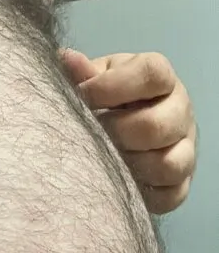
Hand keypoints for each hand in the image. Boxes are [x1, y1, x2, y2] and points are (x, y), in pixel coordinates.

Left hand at [61, 50, 195, 214]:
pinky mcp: (181, 182)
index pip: (152, 74)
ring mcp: (185, 147)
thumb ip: (83, 73)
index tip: (82, 96)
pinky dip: (141, 192)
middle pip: (156, 126)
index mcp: (160, 78)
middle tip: (91, 135)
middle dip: (114, 133)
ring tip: (104, 158)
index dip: (111, 87)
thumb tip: (67, 58)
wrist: (119, 130)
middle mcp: (180, 110)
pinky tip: (118, 180)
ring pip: (168, 164)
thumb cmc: (104, 98)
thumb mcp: (93, 79)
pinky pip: (170, 194)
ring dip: (128, 164)